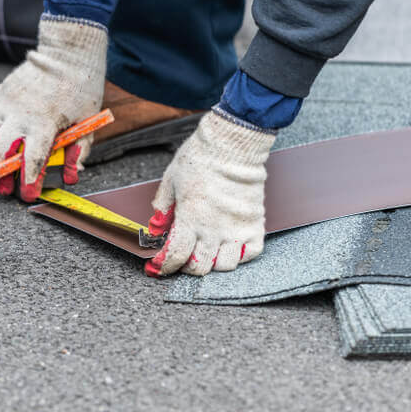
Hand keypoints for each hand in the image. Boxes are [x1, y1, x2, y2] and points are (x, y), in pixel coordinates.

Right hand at [0, 15, 106, 201]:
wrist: (67, 53)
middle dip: (1, 175)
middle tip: (5, 189)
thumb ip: (78, 151)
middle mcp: (21, 114)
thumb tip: (70, 176)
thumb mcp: (88, 123)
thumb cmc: (81, 88)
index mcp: (45, 123)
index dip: (28, 181)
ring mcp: (7, 103)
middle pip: (1, 152)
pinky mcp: (0, 95)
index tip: (28, 194)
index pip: (31, 160)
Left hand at [144, 109, 275, 275]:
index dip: (166, 266)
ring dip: (214, 262)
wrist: (231, 144)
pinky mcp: (254, 223)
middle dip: (187, 266)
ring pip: (225, 265)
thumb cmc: (200, 158)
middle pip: (200, 267)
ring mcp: (236, 228)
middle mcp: (214, 228)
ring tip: (208, 249)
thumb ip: (162, 207)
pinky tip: (230, 244)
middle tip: (184, 255)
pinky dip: (240, 255)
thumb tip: (155, 227)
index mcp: (190, 218)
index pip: (176, 256)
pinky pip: (251, 253)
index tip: (161, 267)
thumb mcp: (170, 181)